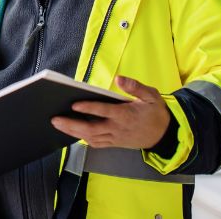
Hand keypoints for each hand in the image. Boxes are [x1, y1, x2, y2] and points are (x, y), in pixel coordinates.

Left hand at [50, 75, 170, 148]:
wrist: (165, 135)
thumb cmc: (155, 112)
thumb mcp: (151, 95)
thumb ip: (135, 86)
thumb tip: (119, 78)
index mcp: (126, 114)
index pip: (104, 111)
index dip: (89, 108)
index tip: (74, 104)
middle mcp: (118, 128)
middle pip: (91, 129)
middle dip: (72, 125)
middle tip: (55, 119)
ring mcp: (115, 138)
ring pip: (91, 138)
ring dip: (73, 132)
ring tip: (57, 124)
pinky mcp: (114, 143)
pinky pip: (96, 143)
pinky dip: (82, 138)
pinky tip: (72, 132)